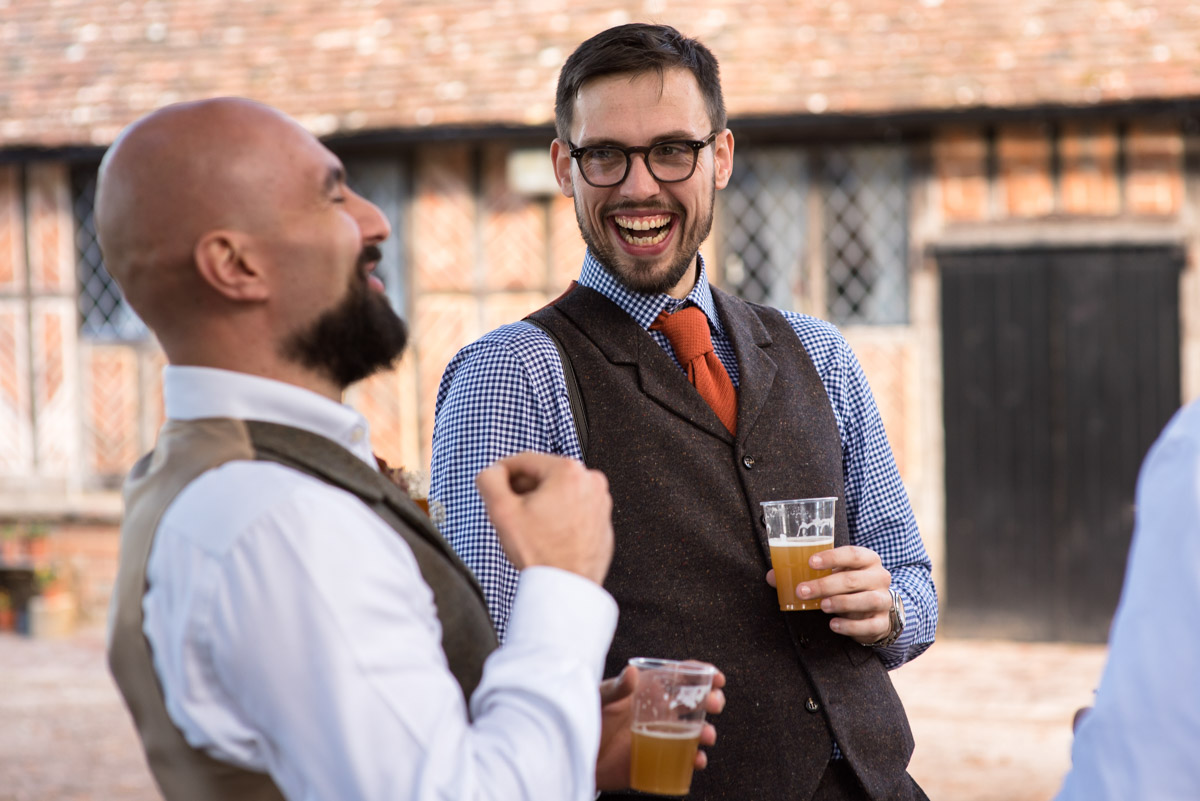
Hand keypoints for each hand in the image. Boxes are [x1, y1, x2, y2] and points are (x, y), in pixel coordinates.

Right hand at [475, 452, 612, 584]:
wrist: (565, 588)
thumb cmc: (541, 555)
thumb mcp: (501, 511)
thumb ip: (489, 481)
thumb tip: (492, 473)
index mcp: (569, 472)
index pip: (526, 460)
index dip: (503, 471)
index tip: (495, 483)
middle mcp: (591, 483)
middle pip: (544, 476)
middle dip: (524, 490)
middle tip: (511, 510)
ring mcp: (600, 503)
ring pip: (559, 493)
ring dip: (541, 504)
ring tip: (529, 527)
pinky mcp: (602, 522)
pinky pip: (574, 511)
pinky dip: (559, 517)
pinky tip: (546, 536)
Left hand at [595, 663, 725, 790]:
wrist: (574, 753)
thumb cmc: (583, 717)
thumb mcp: (598, 700)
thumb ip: (615, 688)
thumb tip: (632, 672)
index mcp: (648, 689)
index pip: (679, 676)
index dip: (701, 673)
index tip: (717, 678)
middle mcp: (658, 710)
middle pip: (693, 702)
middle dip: (710, 701)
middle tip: (715, 704)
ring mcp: (659, 735)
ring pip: (693, 732)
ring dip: (706, 732)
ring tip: (707, 736)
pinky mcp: (657, 758)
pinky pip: (683, 760)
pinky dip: (695, 760)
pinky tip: (697, 760)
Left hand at [765, 545, 892, 644]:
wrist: (878, 609)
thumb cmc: (850, 586)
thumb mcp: (833, 574)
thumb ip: (806, 574)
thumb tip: (772, 577)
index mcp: (868, 560)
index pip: (853, 553)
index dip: (832, 557)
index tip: (810, 562)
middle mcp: (879, 577)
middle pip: (854, 579)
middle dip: (825, 585)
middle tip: (803, 591)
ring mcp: (884, 600)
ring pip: (867, 600)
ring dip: (841, 603)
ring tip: (821, 606)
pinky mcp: (883, 623)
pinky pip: (869, 625)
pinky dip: (851, 626)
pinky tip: (833, 625)